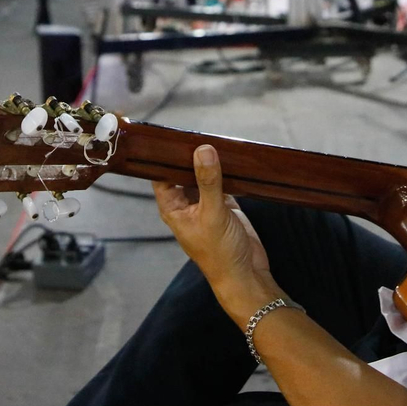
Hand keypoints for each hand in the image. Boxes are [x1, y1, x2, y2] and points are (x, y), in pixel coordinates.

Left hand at [154, 146, 272, 301]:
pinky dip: (226, 170)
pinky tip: (231, 156)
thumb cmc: (220, 253)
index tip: (170, 134)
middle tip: (198, 130)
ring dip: (209, 161)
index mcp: (173, 207)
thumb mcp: (212, 214)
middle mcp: (186, 203)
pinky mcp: (226, 204)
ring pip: (203, 175)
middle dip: (190, 154)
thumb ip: (208, 182)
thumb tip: (203, 150)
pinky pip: (222, 181)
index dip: (163, 156)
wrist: (246, 275)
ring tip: (216, 138)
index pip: (161, 174)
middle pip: (183, 171)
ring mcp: (207, 203)